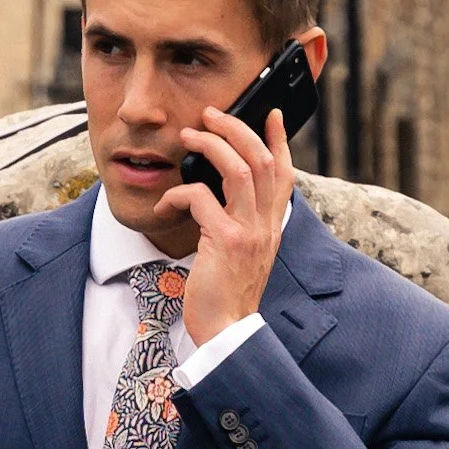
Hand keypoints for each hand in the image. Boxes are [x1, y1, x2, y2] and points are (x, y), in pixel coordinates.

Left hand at [154, 104, 294, 345]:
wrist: (228, 333)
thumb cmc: (227, 296)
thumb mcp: (243, 255)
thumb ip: (241, 225)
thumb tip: (218, 196)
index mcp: (272, 226)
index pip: (284, 172)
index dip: (278, 139)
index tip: (270, 114)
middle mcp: (266, 225)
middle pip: (261, 159)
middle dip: (237, 128)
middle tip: (212, 115)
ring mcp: (249, 231)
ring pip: (238, 168)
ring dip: (212, 144)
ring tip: (190, 135)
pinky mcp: (226, 241)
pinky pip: (201, 198)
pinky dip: (178, 194)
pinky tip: (164, 205)